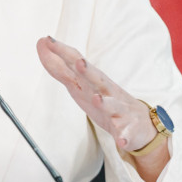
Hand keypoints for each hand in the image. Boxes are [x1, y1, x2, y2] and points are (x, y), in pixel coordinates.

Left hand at [35, 36, 156, 152]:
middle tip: (79, 63)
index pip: (78, 63)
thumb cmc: (105, 100)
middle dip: (88, 71)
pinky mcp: (128, 130)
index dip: (63, 53)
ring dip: (105, 102)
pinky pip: (126, 134)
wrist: (140, 124)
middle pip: (97, 79)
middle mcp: (107, 92)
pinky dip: (124, 136)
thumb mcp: (79, 84)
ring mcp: (119, 110)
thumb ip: (60, 68)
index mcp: (94, 81)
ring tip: (97, 99)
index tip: (47, 40)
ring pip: (113, 106)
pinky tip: (121, 140)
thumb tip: (41, 44)